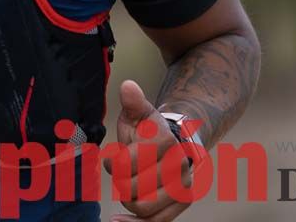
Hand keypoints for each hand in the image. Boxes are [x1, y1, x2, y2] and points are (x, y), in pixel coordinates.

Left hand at [105, 80, 194, 221]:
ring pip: (142, 207)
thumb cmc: (150, 129)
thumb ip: (133, 101)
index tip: (112, 158)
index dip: (112, 163)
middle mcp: (179, 164)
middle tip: (122, 171)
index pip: (124, 165)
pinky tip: (118, 221)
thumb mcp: (139, 111)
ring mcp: (183, 185)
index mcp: (164, 141)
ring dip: (129, 198)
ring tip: (130, 184)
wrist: (179, 141)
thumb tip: (128, 87)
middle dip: (120, 181)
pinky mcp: (183, 202)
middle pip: (131, 188)